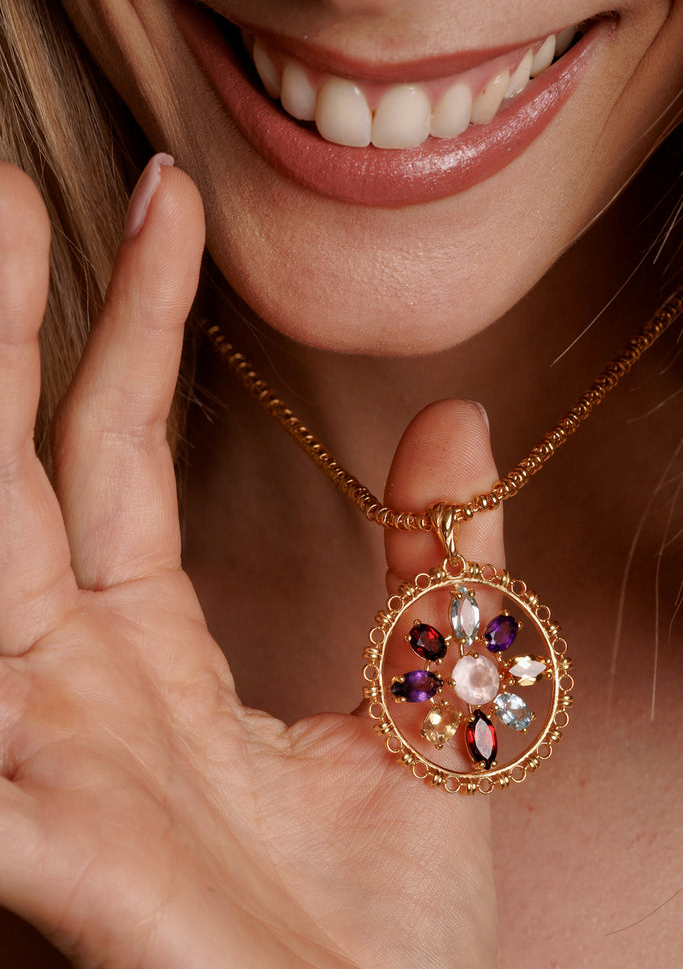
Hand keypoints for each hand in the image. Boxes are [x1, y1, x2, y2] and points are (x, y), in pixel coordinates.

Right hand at [0, 159, 500, 967]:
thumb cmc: (387, 927)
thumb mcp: (433, 710)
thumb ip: (439, 570)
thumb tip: (455, 421)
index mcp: (151, 651)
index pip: (121, 446)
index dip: (134, 318)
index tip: (163, 201)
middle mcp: (77, 686)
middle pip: (24, 470)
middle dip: (15, 327)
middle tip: (12, 187)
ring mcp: (47, 758)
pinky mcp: (46, 846)